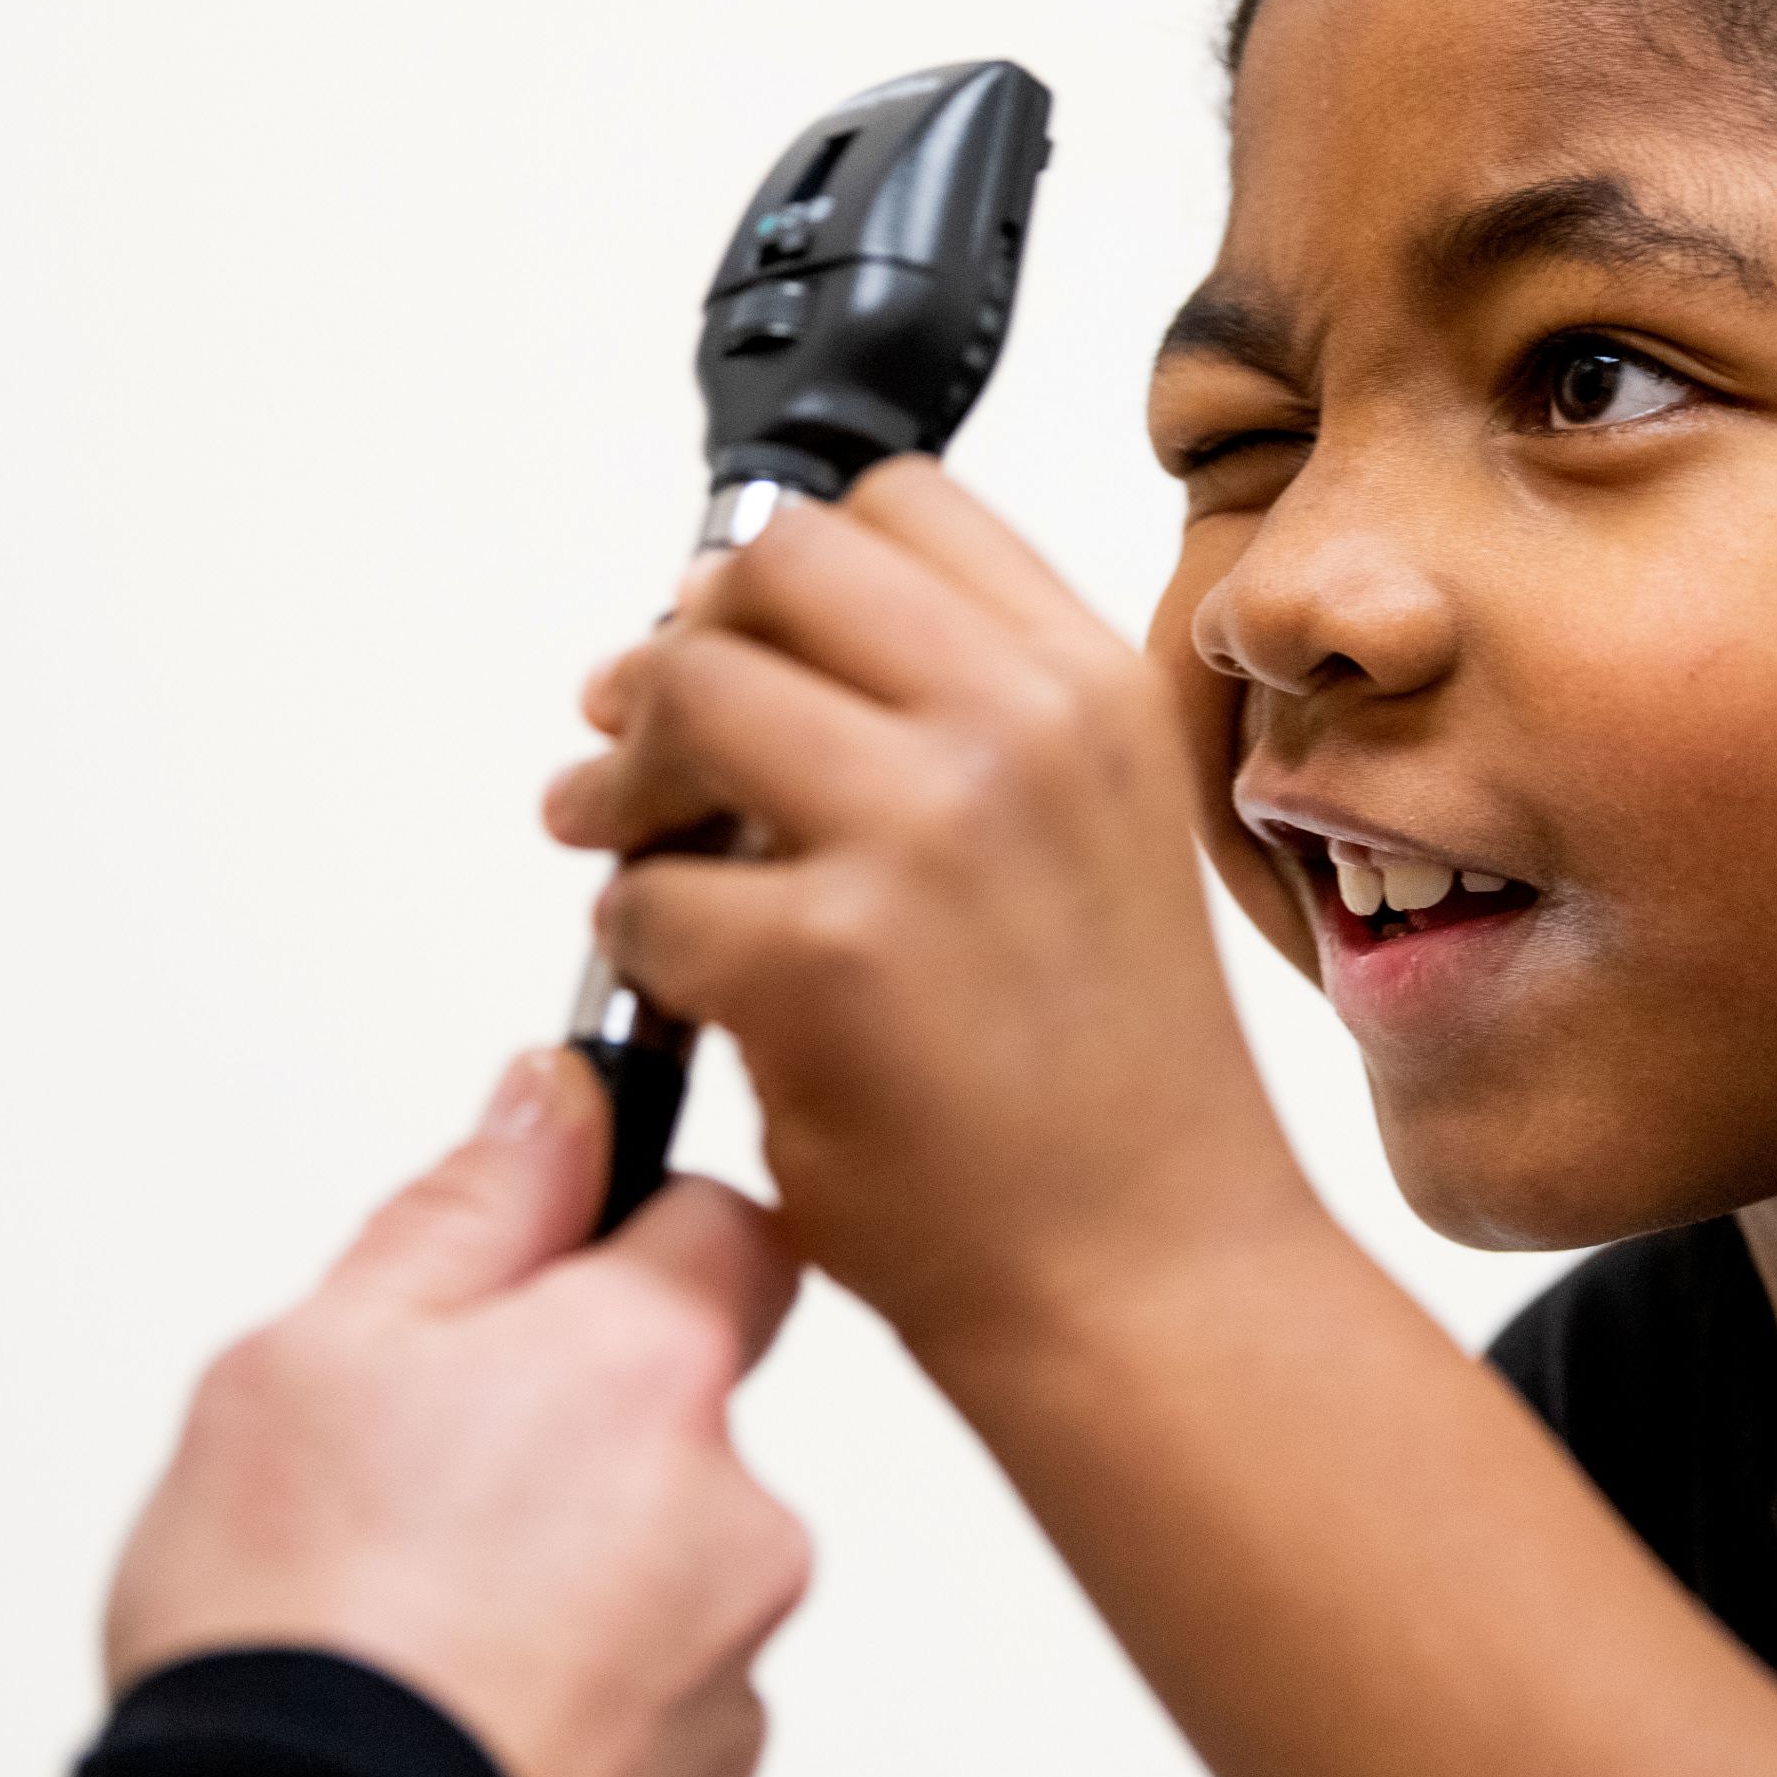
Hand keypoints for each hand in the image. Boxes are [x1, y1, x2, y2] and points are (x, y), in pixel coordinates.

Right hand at [106, 1050, 809, 1776]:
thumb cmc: (293, 1639)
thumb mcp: (317, 1351)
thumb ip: (467, 1206)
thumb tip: (556, 1097)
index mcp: (648, 1376)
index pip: (729, 1229)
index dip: (638, 1229)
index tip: (555, 1261)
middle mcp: (732, 1524)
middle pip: (677, 1427)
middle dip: (567, 1440)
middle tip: (410, 1493)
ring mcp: (723, 1689)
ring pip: (654, 1584)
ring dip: (562, 1591)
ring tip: (405, 1638)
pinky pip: (636, 1727)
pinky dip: (559, 1722)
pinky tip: (444, 1734)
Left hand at [545, 458, 1322, 1366]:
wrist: (1151, 1272)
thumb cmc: (1107, 1086)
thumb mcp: (1091, 834)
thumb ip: (964, 722)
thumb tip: (748, 646)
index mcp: (1089, 685)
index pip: (894, 505)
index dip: (786, 570)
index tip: (747, 644)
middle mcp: (1019, 729)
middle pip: (770, 567)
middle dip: (684, 647)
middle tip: (644, 736)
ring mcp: (921, 834)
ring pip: (684, 696)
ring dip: (625, 780)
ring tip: (630, 852)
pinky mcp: (822, 959)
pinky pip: (643, 894)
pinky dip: (637, 940)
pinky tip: (690, 987)